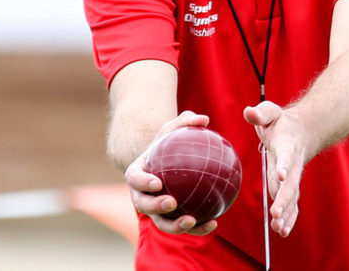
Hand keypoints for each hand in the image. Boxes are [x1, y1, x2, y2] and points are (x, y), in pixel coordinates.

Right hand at [124, 110, 218, 235]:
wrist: (166, 165)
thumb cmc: (169, 144)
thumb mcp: (173, 130)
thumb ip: (185, 122)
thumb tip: (204, 119)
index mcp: (137, 175)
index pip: (135, 179)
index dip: (143, 182)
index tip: (158, 182)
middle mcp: (141, 196)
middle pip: (144, 205)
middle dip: (155, 207)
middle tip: (172, 202)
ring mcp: (155, 211)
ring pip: (161, 223)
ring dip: (174, 225)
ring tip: (191, 220)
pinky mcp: (170, 220)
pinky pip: (183, 226)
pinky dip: (197, 228)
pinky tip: (213, 224)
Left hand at [243, 101, 306, 237]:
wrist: (302, 131)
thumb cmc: (280, 122)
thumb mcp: (270, 111)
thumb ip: (260, 113)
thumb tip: (248, 112)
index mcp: (287, 145)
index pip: (287, 156)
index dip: (285, 165)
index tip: (282, 174)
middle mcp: (293, 165)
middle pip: (290, 184)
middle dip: (284, 199)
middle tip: (276, 213)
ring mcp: (292, 177)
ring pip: (291, 198)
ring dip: (286, 213)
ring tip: (279, 229)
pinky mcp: (289, 186)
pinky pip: (291, 204)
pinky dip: (289, 218)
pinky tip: (282, 231)